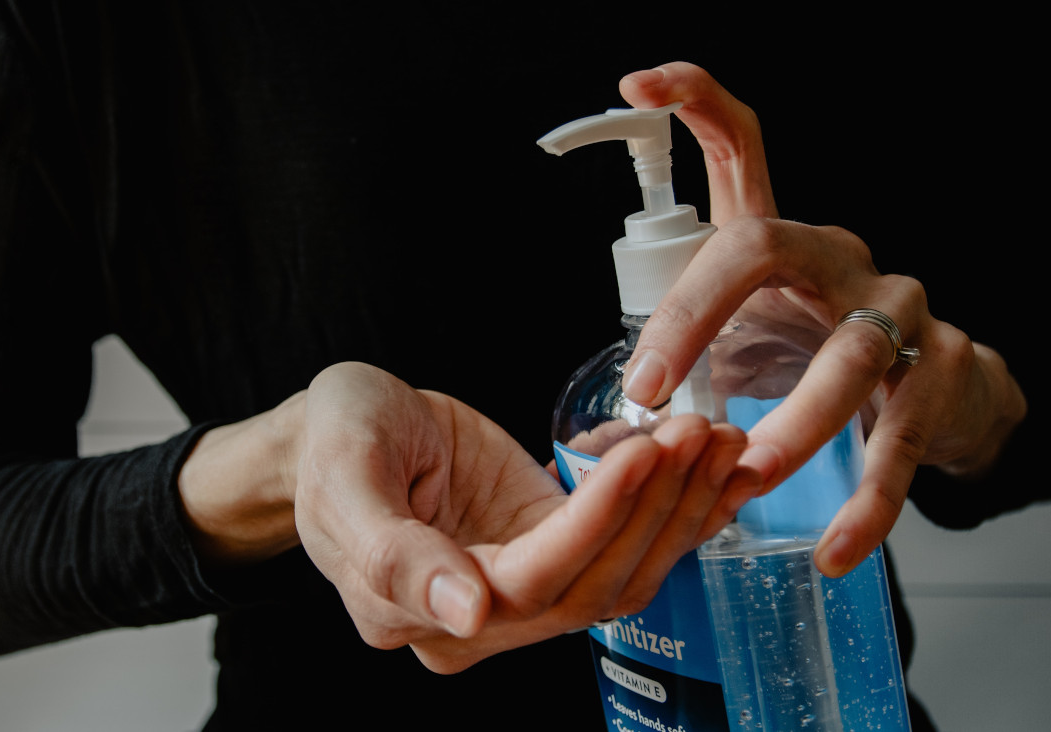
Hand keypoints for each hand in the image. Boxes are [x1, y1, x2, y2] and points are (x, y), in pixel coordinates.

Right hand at [180, 361, 758, 673]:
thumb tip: (465, 614)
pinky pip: (624, 543)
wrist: (340, 432)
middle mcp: (482, 618)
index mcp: (421, 610)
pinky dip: (675, 509)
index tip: (644, 451)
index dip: (595, 521)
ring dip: (679, 508)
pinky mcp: (548, 547)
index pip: (531, 581)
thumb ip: (391, 553)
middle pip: (593, 582)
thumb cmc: (331, 446)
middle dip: (656, 506)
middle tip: (698, 431)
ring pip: (622, 570)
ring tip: (720, 439)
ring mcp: (521, 586)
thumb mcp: (345, 478)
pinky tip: (719, 469)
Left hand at [615, 62, 1026, 576]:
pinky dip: (866, 504)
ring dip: (791, 423)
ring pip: (846, 359)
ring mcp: (898, 311)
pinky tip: (832, 546)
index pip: (742, 147)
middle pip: (763, 246)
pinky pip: (898, 445)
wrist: (937, 390)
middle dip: (696, 316)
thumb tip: (597, 430)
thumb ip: (678, 366)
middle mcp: (838, 257)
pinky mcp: (940, 378)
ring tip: (748, 475)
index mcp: (780, 240)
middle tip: (652, 394)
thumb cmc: (814, 351)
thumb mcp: (746, 335)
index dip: (694, 102)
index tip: (636, 80)